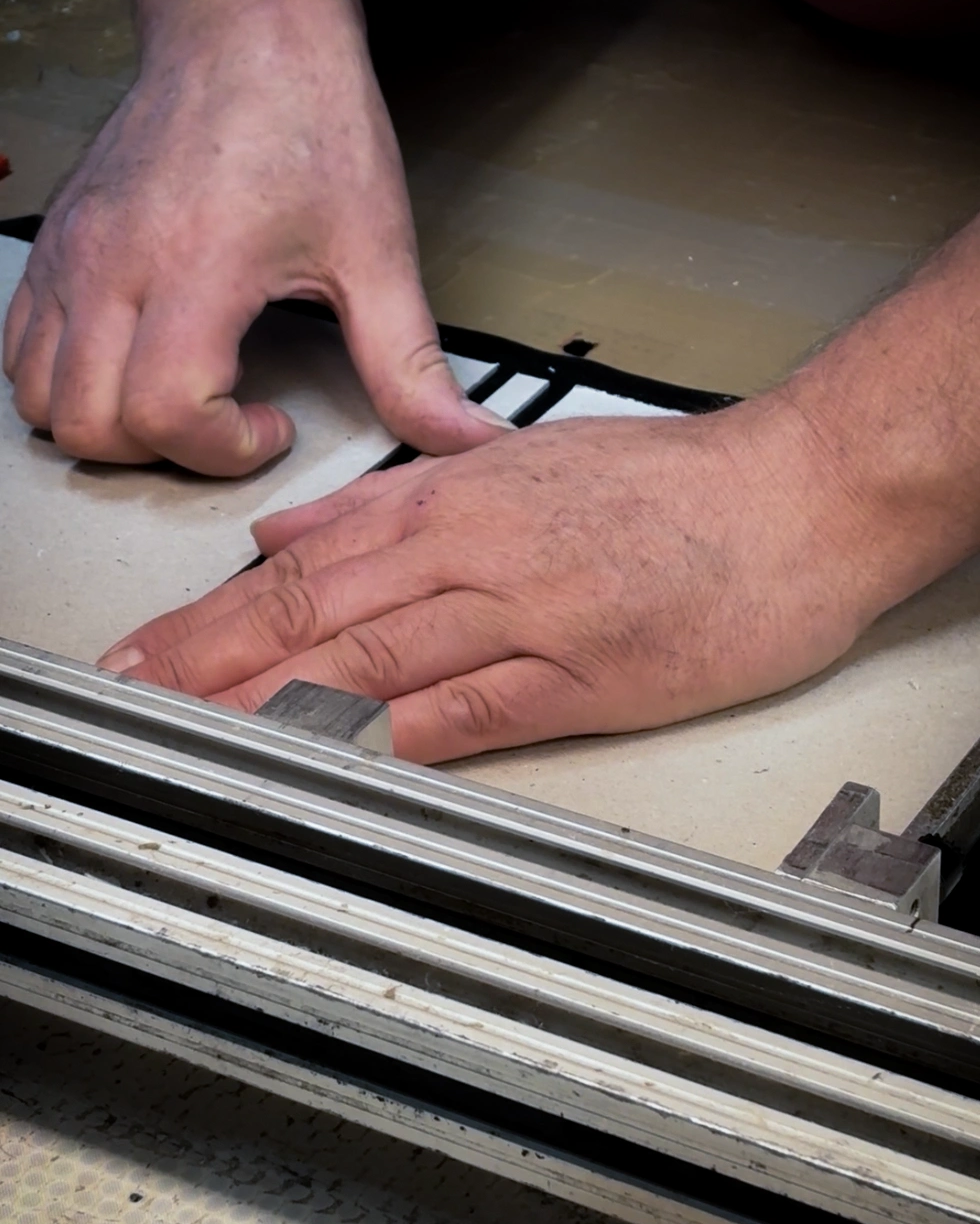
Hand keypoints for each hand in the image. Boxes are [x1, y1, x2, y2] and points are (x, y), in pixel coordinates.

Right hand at [2, 0, 506, 475]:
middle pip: (91, 423)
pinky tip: (132, 364)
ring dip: (106, 426)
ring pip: (37, 396)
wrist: (245, 27)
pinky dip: (61, 382)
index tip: (273, 423)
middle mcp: (113, 263)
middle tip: (228, 420)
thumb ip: (410, 361)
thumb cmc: (308, 120)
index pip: (165, 412)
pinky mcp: (55, 243)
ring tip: (178, 398)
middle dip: (165, 452)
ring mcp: (72, 254)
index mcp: (195, 266)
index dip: (223, 450)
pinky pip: (18, 348)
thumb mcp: (376, 248)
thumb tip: (466, 437)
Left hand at [97, 398, 897, 761]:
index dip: (215, 612)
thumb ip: (400, 500)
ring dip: (275, 702)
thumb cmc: (680, 479)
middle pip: (316, 611)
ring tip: (198, 736)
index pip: (306, 562)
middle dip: (212, 659)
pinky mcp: (587, 674)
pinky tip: (336, 762)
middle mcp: (478, 550)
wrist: (799, 494)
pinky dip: (395, 737)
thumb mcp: (525, 462)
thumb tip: (295, 530)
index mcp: (459, 497)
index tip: (151, 648)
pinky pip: (471, 710)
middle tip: (136, 697)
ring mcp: (530, 613)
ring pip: (375, 661)